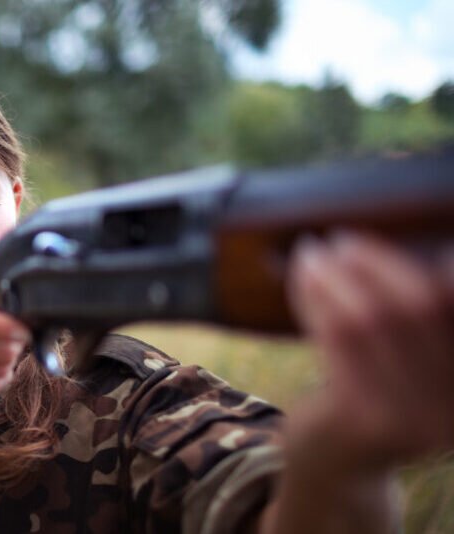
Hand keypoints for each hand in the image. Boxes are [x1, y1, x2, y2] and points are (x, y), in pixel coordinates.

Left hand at [287, 232, 453, 472]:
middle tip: (340, 240)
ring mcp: (413, 417)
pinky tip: (303, 279)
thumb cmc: (373, 391)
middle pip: (419, 306)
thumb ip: (414, 313)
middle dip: (376, 263)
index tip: (429, 245)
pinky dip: (316, 299)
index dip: (450, 273)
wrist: (338, 463)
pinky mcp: (365, 419)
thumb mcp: (409, 358)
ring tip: (311, 253)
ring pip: (370, 319)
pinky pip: (335, 338)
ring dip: (336, 277)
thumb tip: (418, 241)